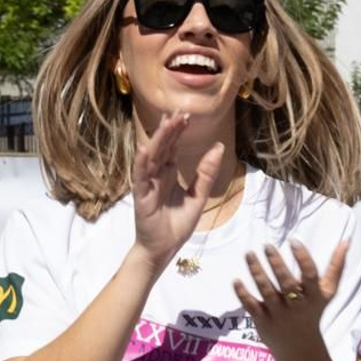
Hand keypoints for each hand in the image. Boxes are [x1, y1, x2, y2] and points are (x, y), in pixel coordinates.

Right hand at [130, 112, 223, 271]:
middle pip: (163, 147)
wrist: (164, 249)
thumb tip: (219, 147)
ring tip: (166, 122)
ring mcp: (148, 184)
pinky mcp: (142, 196)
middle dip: (170, 129)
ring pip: (152, 157)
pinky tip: (144, 149)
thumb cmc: (177, 225)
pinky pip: (141, 177)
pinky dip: (142, 163)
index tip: (186, 115)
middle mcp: (157, 175)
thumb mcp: (198, 196)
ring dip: (159, 139)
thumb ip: (206, 173)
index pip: (172, 146)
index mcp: (168, 173)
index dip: (178, 131)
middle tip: (179, 111)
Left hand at [233, 239, 346, 356]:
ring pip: (266, 291)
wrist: (299, 347)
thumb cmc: (312, 312)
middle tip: (267, 246)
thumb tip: (346, 240)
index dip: (302, 258)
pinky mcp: (263, 320)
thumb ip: (336, 267)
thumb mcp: (327, 292)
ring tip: (249, 253)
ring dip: (257, 272)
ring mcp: (278, 313)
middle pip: (286, 283)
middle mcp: (296, 305)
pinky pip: (251, 305)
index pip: (310, 275)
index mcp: (313, 296)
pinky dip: (243, 294)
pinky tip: (236, 280)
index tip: (293, 241)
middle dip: (277, 264)